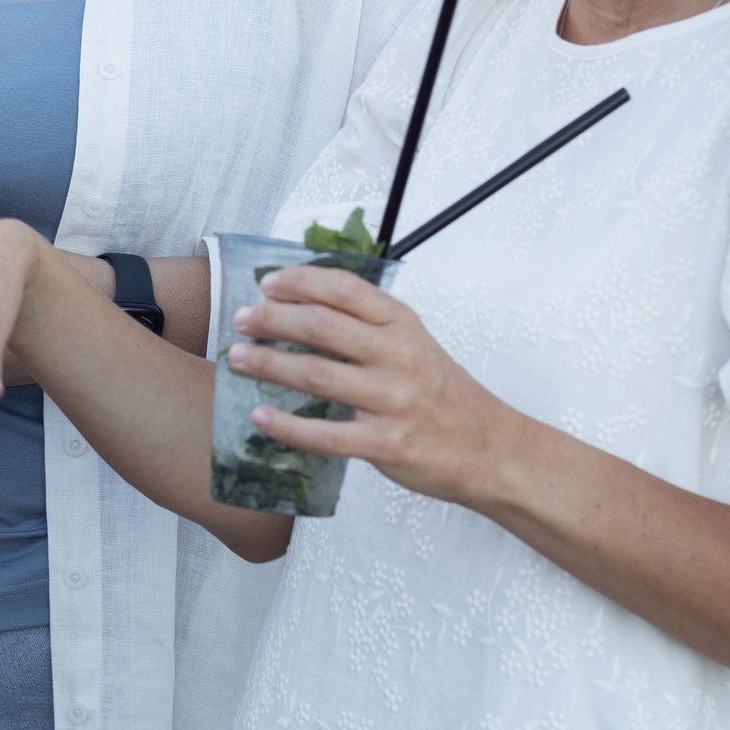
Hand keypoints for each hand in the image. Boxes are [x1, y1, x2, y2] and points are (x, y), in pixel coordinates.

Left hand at [220, 263, 517, 509]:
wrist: (490, 449)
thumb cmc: (445, 395)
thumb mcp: (416, 343)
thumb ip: (370, 325)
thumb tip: (306, 307)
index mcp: (404, 324)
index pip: (345, 289)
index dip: (300, 281)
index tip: (268, 284)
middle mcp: (398, 356)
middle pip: (322, 326)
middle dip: (272, 320)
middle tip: (242, 320)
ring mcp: (393, 401)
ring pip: (317, 375)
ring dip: (269, 365)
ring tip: (239, 359)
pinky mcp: (387, 444)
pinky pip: (326, 435)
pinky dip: (287, 426)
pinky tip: (261, 418)